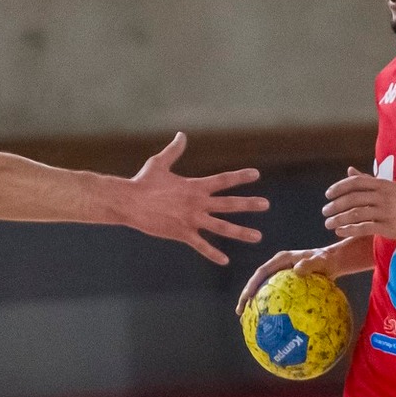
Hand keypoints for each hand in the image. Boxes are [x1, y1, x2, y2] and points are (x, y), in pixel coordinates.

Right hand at [120, 132, 264, 265]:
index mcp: (195, 186)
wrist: (129, 202)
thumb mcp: (159, 163)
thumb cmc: (143, 182)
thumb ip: (174, 150)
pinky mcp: (182, 233)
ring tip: (258, 236)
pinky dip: (213, 254)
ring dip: (241, 232)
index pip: (223, 180)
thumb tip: (181, 135)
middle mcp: (197, 203)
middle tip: (266, 204)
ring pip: (222, 227)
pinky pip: (201, 246)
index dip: (240, 177)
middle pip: (229, 204)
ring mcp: (192, 219)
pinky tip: (225, 261)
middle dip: (249, 204)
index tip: (256, 175)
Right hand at [236, 247, 342, 316]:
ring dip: (253, 304)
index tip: (246, 297)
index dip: (252, 284)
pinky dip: (268, 308)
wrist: (331, 261)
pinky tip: (266, 323)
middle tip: (240, 313)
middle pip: (257, 282)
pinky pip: (274, 297)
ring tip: (246, 320)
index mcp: (281, 259)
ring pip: (262, 290)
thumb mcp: (321, 261)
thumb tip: (297, 270)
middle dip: (246, 297)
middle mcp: (277, 267)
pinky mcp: (284, 285)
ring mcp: (279, 276)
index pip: (262, 272)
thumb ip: (310, 264)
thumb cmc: (326, 261)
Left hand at [323, 168, 395, 241]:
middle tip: (325, 211)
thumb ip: (367, 180)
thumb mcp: (388, 186)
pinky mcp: (388, 227)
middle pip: (353, 198)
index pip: (355, 183)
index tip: (328, 195)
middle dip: (335, 205)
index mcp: (382, 184)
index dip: (339, 188)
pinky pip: (364, 228)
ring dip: (339, 219)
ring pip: (356, 214)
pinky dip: (349, 230)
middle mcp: (383, 196)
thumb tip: (349, 170)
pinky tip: (340, 232)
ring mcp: (386, 212)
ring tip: (328, 224)